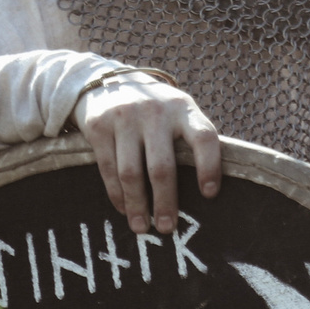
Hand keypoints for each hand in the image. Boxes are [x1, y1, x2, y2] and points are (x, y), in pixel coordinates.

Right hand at [74, 72, 220, 233]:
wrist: (109, 80)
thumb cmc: (157, 110)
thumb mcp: (179, 113)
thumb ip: (190, 140)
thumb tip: (208, 192)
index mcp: (184, 109)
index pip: (204, 138)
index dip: (210, 167)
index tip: (210, 195)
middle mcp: (155, 112)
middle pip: (162, 166)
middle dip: (165, 201)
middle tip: (167, 228)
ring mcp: (124, 117)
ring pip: (131, 172)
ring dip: (137, 204)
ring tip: (142, 227)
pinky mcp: (99, 125)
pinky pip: (108, 168)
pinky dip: (116, 193)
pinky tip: (124, 208)